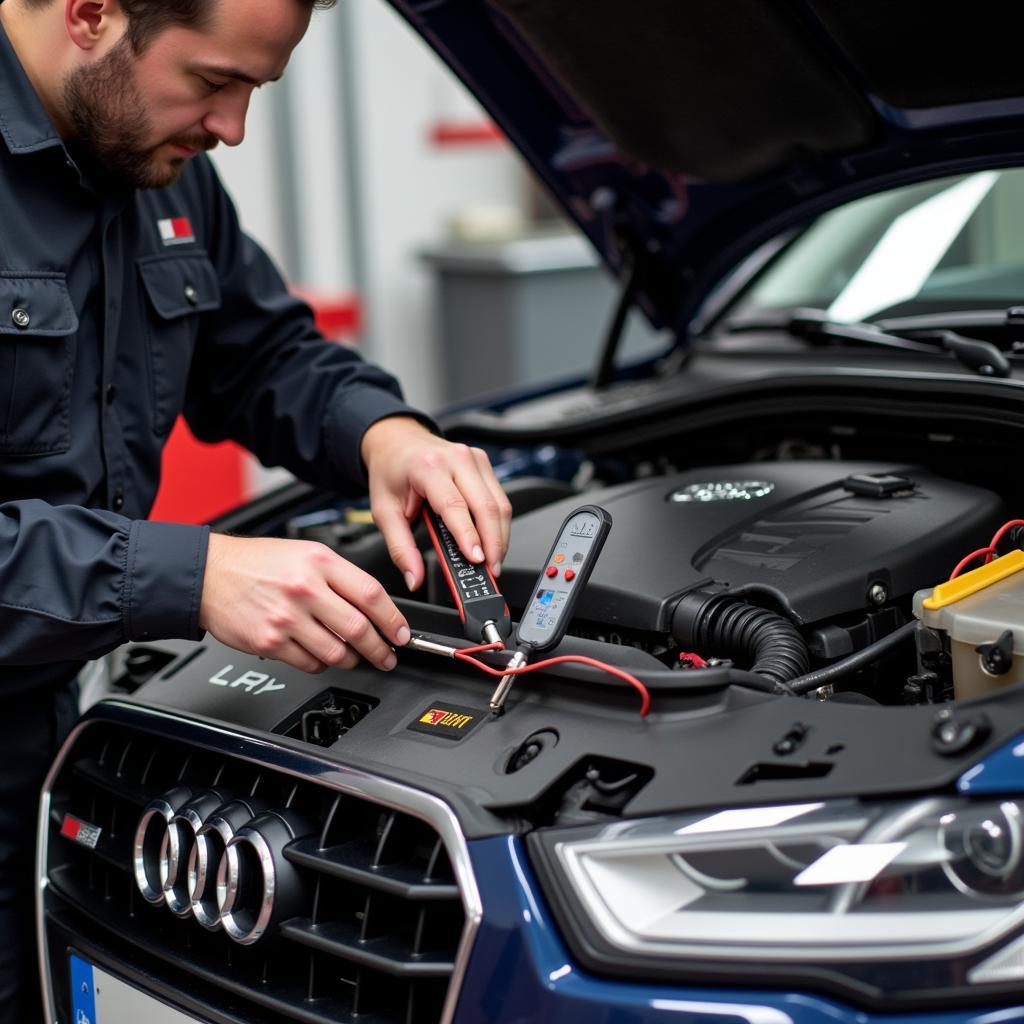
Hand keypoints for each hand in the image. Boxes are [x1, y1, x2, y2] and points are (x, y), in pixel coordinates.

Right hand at [198, 534, 410, 672]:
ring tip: (355, 656)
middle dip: (380, 649)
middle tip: (388, 656)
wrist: (208, 573)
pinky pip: (309, 663)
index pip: (371, 595)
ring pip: (336, 652)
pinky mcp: (270, 642)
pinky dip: (321, 664)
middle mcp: (305, 589)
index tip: (401, 634)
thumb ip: (340, 576)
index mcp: (320, 562)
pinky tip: (321, 655)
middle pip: (359, 629)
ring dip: (352, 659)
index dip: (393, 620)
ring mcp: (286, 618)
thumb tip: (373, 605)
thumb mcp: (305, 553)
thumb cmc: (257, 562)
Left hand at [360, 417, 511, 590]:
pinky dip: (498, 524)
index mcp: (428, 467)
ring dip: (500, 537)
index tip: (477, 559)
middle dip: (493, 543)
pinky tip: (491, 542)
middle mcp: (456, 458)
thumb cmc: (391, 472)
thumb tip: (413, 577)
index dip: (469, 535)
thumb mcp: (384, 511)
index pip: (455, 505)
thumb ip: (400, 548)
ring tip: (493, 561)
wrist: (397, 442)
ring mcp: (474, 459)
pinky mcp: (484, 464)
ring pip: (499, 504)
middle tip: (490, 570)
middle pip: (486, 506)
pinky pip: (499, 498)